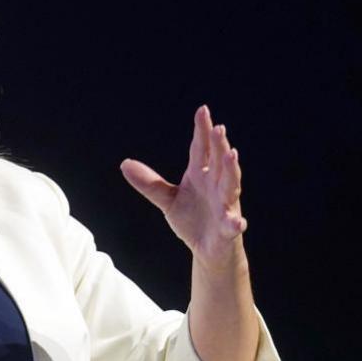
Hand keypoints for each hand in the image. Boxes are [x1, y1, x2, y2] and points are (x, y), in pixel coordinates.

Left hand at [120, 105, 246, 270]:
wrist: (207, 250)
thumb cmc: (192, 219)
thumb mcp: (168, 199)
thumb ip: (150, 183)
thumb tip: (125, 164)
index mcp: (200, 176)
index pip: (201, 150)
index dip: (202, 131)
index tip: (203, 110)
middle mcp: (216, 186)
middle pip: (218, 162)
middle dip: (219, 145)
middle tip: (218, 128)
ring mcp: (225, 206)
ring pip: (230, 185)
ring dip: (231, 170)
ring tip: (231, 154)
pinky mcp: (229, 229)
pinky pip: (233, 225)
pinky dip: (235, 223)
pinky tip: (237, 221)